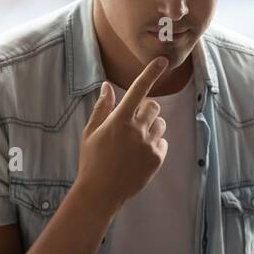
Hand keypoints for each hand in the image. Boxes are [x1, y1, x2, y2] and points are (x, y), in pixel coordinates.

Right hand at [76, 57, 168, 209]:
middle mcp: (136, 130)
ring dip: (151, 127)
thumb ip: (102, 107)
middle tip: (133, 123)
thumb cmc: (92, 161)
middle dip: (146, 110)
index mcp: (119, 120)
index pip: (138, 89)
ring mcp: (148, 145)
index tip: (162, 60)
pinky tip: (139, 155)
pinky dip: (155, 144)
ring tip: (134, 143)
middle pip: (154, 106)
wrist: (100, 193)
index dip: (151, 73)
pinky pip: (163, 142)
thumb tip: (107, 86)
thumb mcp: (91, 132)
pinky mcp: (157, 158)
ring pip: (160, 124)